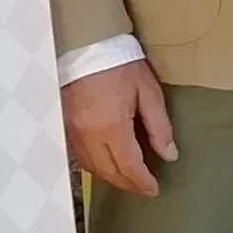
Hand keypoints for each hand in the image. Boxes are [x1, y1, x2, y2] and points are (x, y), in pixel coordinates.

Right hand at [63, 61, 175, 195]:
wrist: (86, 44)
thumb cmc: (121, 63)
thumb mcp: (148, 92)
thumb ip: (159, 127)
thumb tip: (169, 154)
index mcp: (111, 126)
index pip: (128, 166)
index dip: (142, 182)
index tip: (154, 189)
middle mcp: (87, 134)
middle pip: (108, 172)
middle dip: (128, 184)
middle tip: (144, 188)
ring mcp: (72, 131)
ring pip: (91, 167)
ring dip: (111, 176)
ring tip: (128, 178)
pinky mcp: (64, 124)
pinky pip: (79, 155)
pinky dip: (95, 164)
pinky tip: (107, 163)